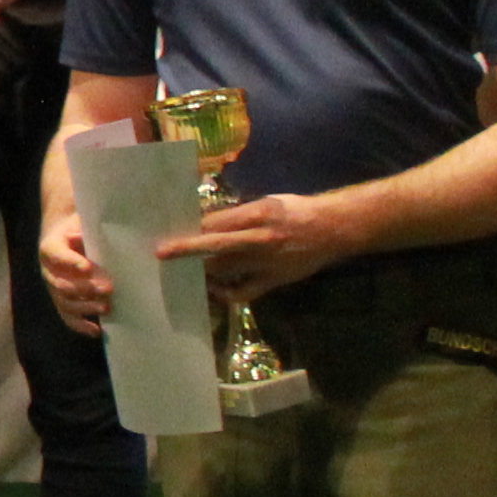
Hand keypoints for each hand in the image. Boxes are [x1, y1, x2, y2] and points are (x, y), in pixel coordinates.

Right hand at [37, 201, 110, 334]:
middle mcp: (48, 271)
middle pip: (61, 284)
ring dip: (85, 308)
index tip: (87, 267)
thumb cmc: (78, 228)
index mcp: (50, 248)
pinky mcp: (63, 301)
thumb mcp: (80, 223)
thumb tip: (83, 236)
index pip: (57, 255)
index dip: (70, 262)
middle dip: (85, 288)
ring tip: (106, 308)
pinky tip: (97, 330)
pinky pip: (67, 317)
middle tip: (109, 288)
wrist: (67, 237)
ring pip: (64, 303)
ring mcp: (54, 289)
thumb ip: (84, 229)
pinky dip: (81, 325)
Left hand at [161, 189, 360, 307]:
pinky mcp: (275, 280)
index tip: (169, 231)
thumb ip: (237, 214)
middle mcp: (259, 238)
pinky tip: (215, 289)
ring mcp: (267, 261)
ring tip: (184, 272)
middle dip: (186, 250)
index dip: (191, 229)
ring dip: (202, 272)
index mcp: (255, 215)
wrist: (335, 228)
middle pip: (214, 246)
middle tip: (161, 254)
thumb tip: (206, 222)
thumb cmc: (296, 211)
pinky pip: (244, 292)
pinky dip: (226, 293)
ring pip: (225, 270)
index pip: (214, 223)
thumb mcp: (266, 203)